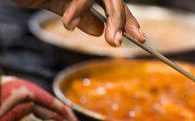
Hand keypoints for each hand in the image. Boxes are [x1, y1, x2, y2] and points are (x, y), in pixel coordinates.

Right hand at [12, 0, 145, 46]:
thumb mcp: (55, 3)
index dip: (126, 19)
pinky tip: (70, 22)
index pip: (112, 4)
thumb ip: (78, 15)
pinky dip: (77, 7)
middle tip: (125, 42)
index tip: (139, 37)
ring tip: (107, 39)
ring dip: (107, 18)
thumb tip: (99, 30)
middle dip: (122, 20)